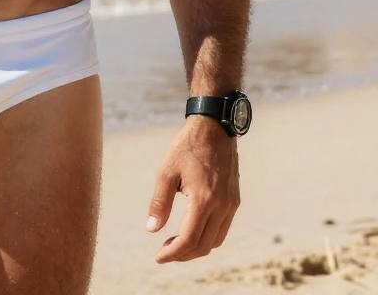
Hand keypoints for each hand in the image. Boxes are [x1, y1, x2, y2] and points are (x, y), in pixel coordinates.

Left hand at [145, 115, 240, 262]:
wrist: (214, 128)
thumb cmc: (186, 147)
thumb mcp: (166, 171)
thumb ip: (159, 202)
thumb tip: (151, 230)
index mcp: (204, 200)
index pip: (189, 239)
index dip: (173, 253)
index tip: (158, 257)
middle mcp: (222, 206)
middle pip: (204, 245)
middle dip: (183, 254)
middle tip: (164, 253)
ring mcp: (231, 205)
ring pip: (216, 241)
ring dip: (196, 248)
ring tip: (175, 244)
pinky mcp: (234, 201)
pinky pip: (222, 229)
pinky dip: (208, 237)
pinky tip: (192, 231)